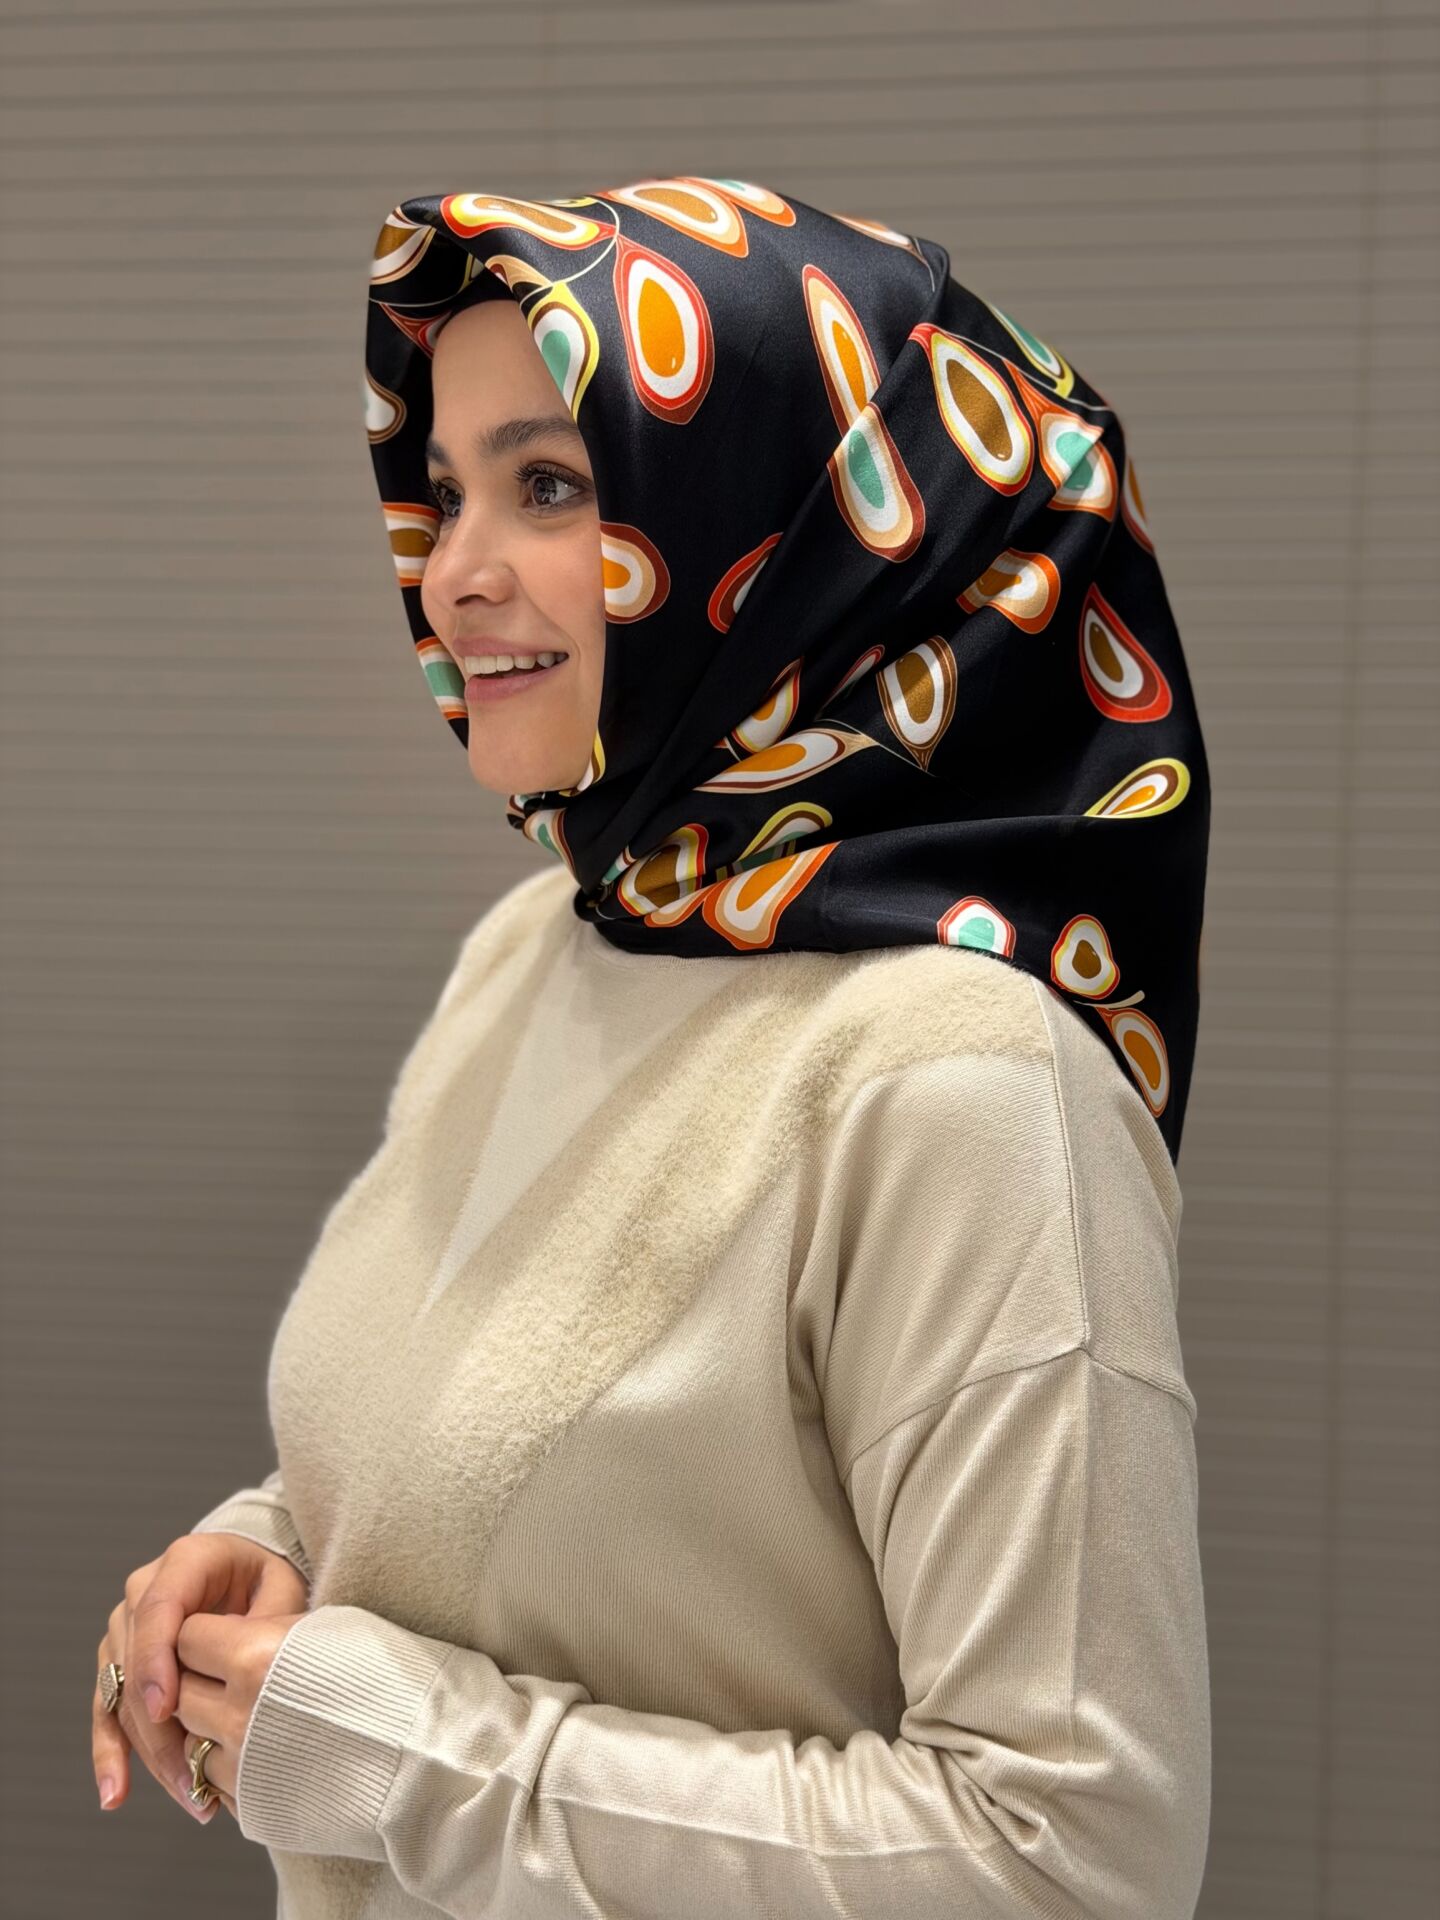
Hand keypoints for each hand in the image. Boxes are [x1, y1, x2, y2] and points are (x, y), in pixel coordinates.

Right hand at [93, 1533, 308, 1822]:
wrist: (250, 1574)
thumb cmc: (270, 1582)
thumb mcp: (281, 1589)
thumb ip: (265, 1621)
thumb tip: (247, 1672)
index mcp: (187, 1560)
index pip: (158, 1607)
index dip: (156, 1659)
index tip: (165, 1709)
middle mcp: (144, 1589)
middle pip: (135, 1659)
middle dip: (158, 1724)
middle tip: (192, 1775)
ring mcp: (126, 1626)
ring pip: (121, 1692)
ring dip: (148, 1750)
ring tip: (187, 1795)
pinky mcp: (119, 1661)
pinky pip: (107, 1709)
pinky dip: (112, 1752)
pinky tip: (115, 1795)